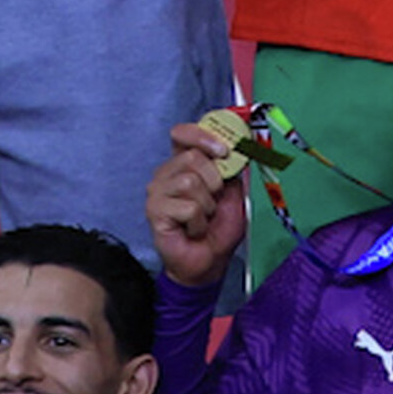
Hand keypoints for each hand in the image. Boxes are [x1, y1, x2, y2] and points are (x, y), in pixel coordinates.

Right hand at [145, 121, 248, 290]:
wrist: (209, 260)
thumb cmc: (219, 225)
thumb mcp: (232, 188)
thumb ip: (231, 163)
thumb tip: (238, 141)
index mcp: (183, 161)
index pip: (183, 133)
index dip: (204, 136)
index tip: (223, 150)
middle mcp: (166, 173)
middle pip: (193, 156)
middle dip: (214, 180)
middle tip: (214, 200)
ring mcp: (157, 193)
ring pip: (190, 181)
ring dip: (207, 204)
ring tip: (203, 216)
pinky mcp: (154, 213)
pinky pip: (188, 207)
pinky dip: (199, 221)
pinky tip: (194, 229)